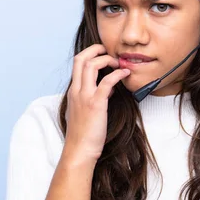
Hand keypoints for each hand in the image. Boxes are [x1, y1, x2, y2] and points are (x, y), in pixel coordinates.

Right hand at [63, 44, 130, 162]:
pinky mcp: (95, 104)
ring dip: (106, 59)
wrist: (80, 150)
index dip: (90, 54)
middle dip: (95, 49)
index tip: (103, 55)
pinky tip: (126, 74)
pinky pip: (107, 82)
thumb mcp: (85, 111)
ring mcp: (84, 96)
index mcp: (73, 91)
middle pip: (81, 59)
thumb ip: (94, 97)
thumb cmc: (84, 134)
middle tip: (108, 50)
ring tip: (118, 62)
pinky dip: (117, 74)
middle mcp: (76, 91)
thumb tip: (109, 88)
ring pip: (90, 65)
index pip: (77, 64)